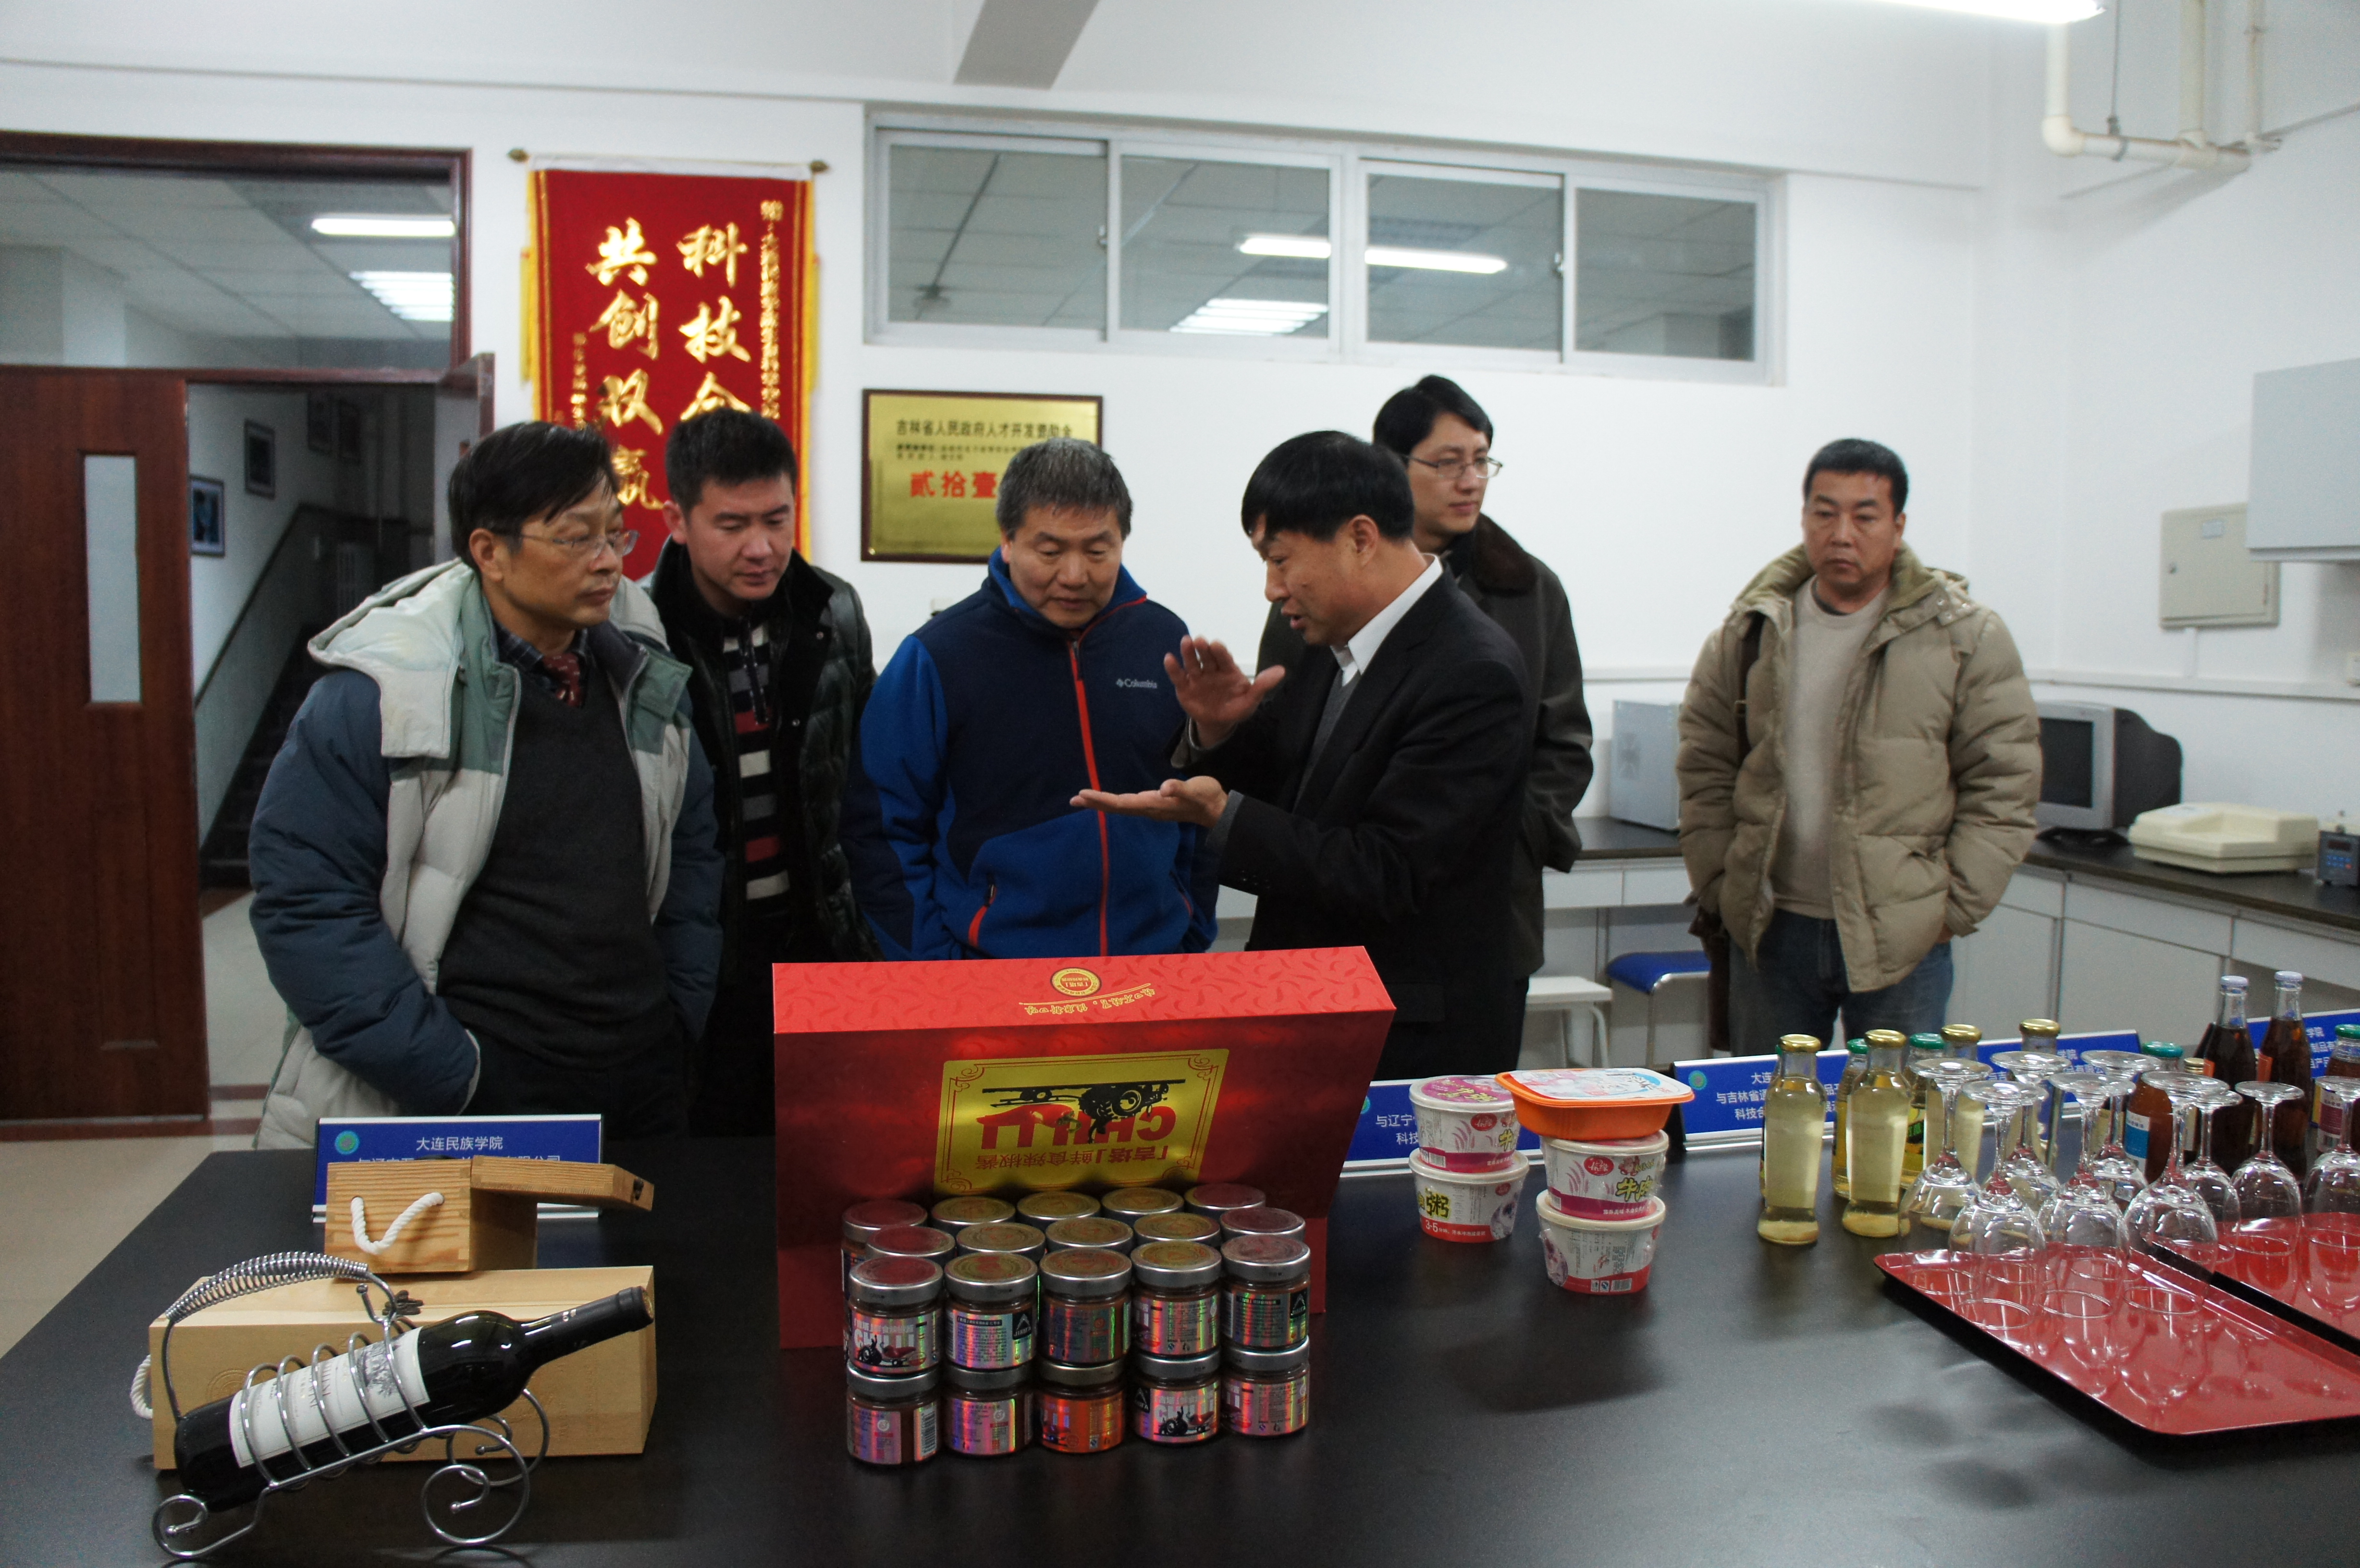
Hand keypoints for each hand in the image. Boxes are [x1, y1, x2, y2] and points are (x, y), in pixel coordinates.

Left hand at [1072, 775, 1228, 827]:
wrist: (1217, 810)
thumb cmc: (1207, 797)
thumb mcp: (1197, 790)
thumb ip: (1181, 789)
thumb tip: (1165, 788)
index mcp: (1154, 805)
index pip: (1122, 803)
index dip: (1102, 799)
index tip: (1083, 794)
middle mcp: (1149, 809)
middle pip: (1117, 807)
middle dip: (1095, 803)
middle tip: (1073, 799)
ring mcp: (1151, 809)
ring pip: (1121, 807)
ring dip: (1102, 803)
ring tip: (1084, 799)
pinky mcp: (1154, 806)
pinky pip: (1128, 805)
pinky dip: (1114, 802)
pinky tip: (1108, 801)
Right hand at [1165, 636, 1283, 749]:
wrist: (1218, 723)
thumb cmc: (1236, 708)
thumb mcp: (1251, 700)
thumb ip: (1263, 685)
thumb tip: (1281, 671)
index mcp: (1228, 669)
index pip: (1224, 658)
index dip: (1220, 651)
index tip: (1217, 644)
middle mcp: (1211, 669)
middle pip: (1207, 657)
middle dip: (1203, 649)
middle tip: (1199, 640)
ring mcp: (1197, 677)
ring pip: (1192, 663)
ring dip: (1188, 652)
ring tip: (1186, 642)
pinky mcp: (1184, 687)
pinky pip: (1178, 676)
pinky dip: (1173, 668)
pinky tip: (1169, 659)